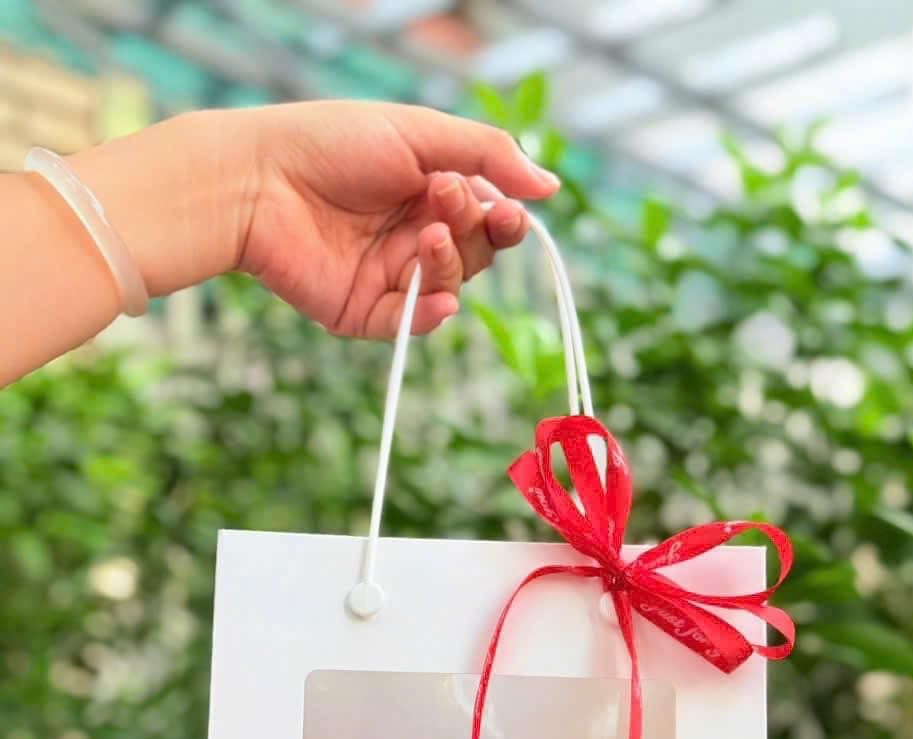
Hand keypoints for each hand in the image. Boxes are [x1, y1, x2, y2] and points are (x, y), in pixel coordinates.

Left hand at [234, 101, 559, 336]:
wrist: (258, 181)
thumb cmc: (332, 144)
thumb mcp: (419, 134)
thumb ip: (488, 154)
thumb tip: (549, 187)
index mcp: (428, 192)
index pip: (487, 218)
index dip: (502, 219)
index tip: (506, 211)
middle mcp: (412, 236)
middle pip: (474, 254)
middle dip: (471, 232)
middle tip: (444, 203)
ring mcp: (388, 277)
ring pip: (448, 288)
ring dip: (448, 264)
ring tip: (424, 235)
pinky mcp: (361, 312)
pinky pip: (408, 325)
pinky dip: (428, 316)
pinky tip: (438, 302)